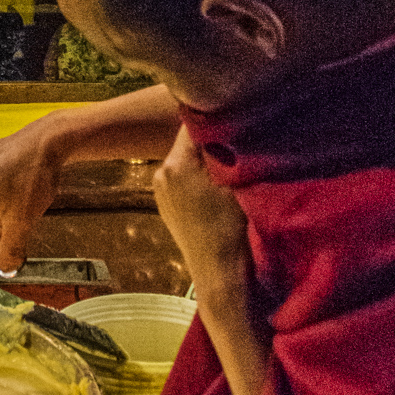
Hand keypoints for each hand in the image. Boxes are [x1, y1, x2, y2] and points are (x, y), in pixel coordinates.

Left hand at [152, 126, 250, 296]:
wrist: (220, 275)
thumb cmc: (232, 230)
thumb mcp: (235, 184)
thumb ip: (224, 151)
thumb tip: (226, 123)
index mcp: (175, 165)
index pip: (193, 124)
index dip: (215, 121)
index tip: (233, 118)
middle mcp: (161, 173)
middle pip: (187, 141)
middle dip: (209, 141)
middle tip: (234, 143)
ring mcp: (160, 189)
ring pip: (184, 158)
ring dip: (203, 159)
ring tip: (227, 166)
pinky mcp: (164, 203)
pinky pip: (180, 176)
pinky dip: (196, 175)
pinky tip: (215, 186)